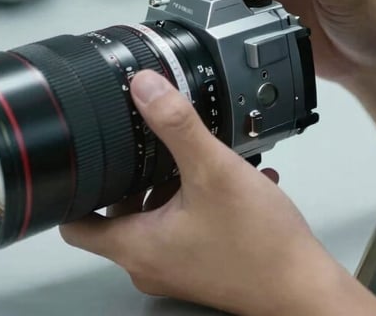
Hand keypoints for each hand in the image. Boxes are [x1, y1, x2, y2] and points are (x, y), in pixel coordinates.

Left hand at [60, 70, 357, 315]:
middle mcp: (151, 262)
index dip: (70, 192)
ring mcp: (178, 265)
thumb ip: (176, 125)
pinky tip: (227, 177)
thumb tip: (145, 88)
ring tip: (193, 155)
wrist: (306, 287)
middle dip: (130, 174)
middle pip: (118, 211)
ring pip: (156, 213)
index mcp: (138, 246)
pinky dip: (196, 198)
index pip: (75, 225)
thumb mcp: (213, 170)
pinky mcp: (204, 262)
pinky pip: (185, 222)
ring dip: (169, 182)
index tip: (75, 162)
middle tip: (143, 142)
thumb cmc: (261, 245)